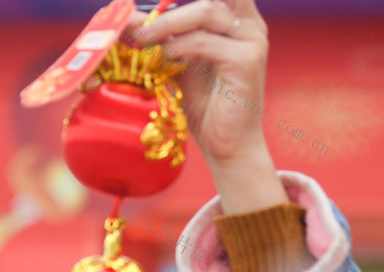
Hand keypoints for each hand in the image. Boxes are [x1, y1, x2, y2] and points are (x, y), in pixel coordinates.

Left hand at [126, 0, 286, 213]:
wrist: (227, 145)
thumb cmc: (205, 107)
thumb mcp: (182, 64)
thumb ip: (167, 40)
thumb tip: (132, 20)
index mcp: (237, 19)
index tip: (145, 8)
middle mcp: (249, 24)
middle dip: (171, 7)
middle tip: (139, 22)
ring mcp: (251, 40)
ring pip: (206, 11)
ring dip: (168, 23)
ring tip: (143, 40)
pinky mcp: (246, 60)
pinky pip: (204, 42)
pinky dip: (177, 47)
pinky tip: (161, 58)